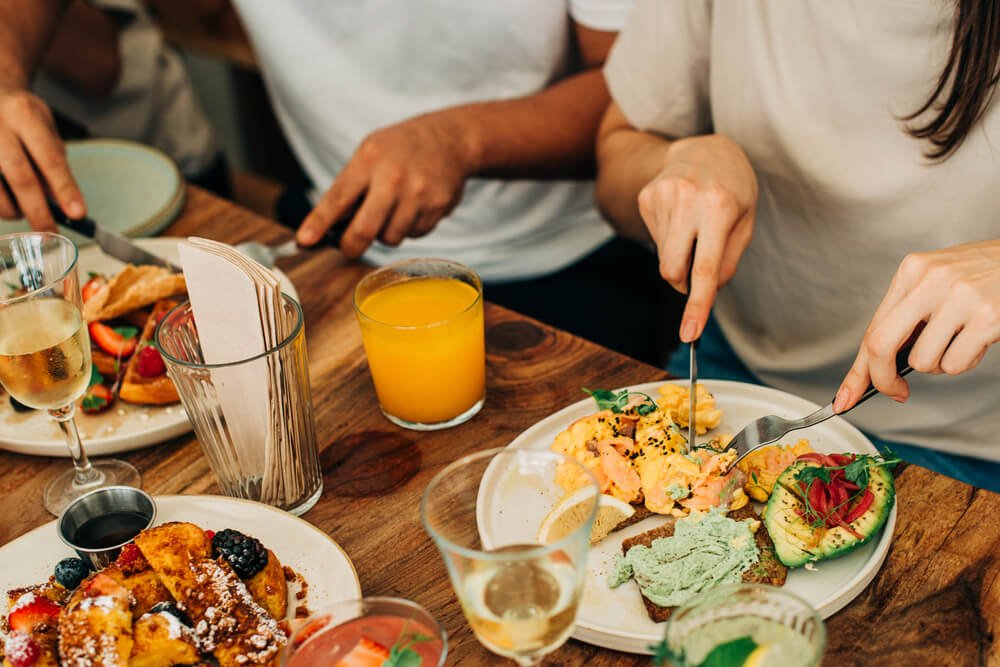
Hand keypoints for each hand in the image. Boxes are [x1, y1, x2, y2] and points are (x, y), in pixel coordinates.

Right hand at [0, 84, 84, 228]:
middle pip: (20, 177)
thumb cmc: (18, 114)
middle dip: (38, 211)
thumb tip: (62, 201)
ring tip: (22, 209)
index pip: (50, 158)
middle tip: (50, 233)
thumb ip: (53, 159)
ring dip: (13, 209)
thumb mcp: (43, 125)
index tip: (78, 214)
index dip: (65, 189)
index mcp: (23, 114)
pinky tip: (5, 201)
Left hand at [296, 114, 472, 257]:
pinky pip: (414, 235)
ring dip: (385, 233)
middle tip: (348, 247)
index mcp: (369, 160)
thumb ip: (348, 187)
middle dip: (351, 246)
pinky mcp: (438, 208)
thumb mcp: (368, 154)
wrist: (450, 139)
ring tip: (392, 210)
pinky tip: (414, 206)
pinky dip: (408, 227)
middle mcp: (393, 178)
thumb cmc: (400, 149)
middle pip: (365, 230)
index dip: (318, 223)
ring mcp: (418, 195)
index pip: (338, 198)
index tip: (304, 241)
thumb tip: (326, 228)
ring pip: (390, 238)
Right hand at [636, 134, 756, 341]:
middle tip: (698, 268)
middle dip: (683, 281)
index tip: (689, 334)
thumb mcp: (746, 222)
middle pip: (672, 270)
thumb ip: (729, 261)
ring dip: (679, 255)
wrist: (704, 148)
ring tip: (694, 227)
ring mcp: (661, 197)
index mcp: (719, 208)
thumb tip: (707, 292)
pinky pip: (656, 240)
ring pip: (664, 257)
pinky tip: (680, 217)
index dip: (697, 306)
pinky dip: (670, 239)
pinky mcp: (646, 198)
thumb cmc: (733, 188)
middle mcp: (687, 200)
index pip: (704, 269)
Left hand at [835, 240, 999, 411]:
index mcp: (912, 271)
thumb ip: (908, 314)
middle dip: (883, 379)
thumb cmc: (983, 276)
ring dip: (940, 364)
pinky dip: (965, 362)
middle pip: (881, 345)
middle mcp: (930, 281)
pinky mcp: (988, 317)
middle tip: (897, 391)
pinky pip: (956, 363)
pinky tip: (978, 340)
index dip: (858, 370)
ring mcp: (959, 298)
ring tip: (960, 340)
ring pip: (923, 362)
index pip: (872, 329)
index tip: (846, 398)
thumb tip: (877, 365)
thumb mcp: (937, 282)